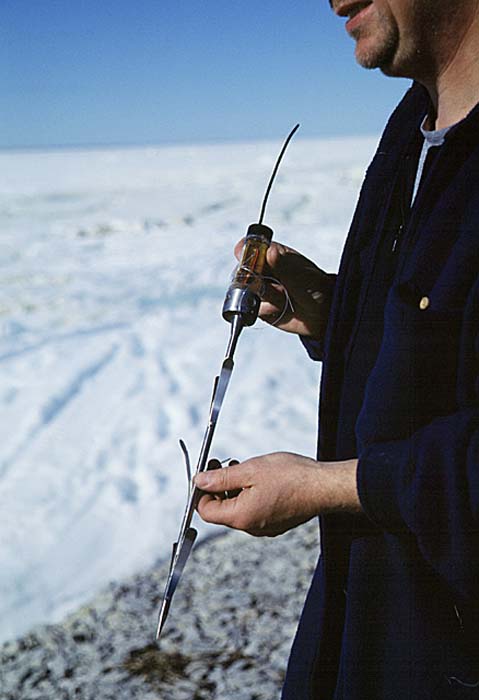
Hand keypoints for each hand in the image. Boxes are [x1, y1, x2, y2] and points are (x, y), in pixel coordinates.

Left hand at [195, 452, 360, 536]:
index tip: (207, 471)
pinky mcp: (277, 522)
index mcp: (241, 517)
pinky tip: (260, 478)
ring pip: (238, 509)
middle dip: (219, 487)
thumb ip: (221, 478)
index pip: (206, 510)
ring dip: (235, 489)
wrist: (324, 487)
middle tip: (224, 464)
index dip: (201, 490)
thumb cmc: (292, 477)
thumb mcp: (250, 470)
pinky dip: (250, 494)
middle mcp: (251, 527)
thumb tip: (200, 481)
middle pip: (222, 510)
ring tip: (244, 468)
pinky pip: (254, 510)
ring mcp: (265, 527)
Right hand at [234, 239, 334, 338]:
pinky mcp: (260, 306)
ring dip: (266, 297)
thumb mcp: (301, 274)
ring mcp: (260, 288)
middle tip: (271, 285)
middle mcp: (263, 270)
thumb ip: (283, 265)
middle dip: (255, 281)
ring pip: (247, 292)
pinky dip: (267, 311)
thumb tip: (269, 250)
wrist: (322, 314)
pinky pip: (253, 309)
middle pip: (241, 271)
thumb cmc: (316, 288)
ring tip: (285, 298)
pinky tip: (281, 309)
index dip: (245, 253)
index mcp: (272, 254)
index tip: (249, 261)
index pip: (248, 247)